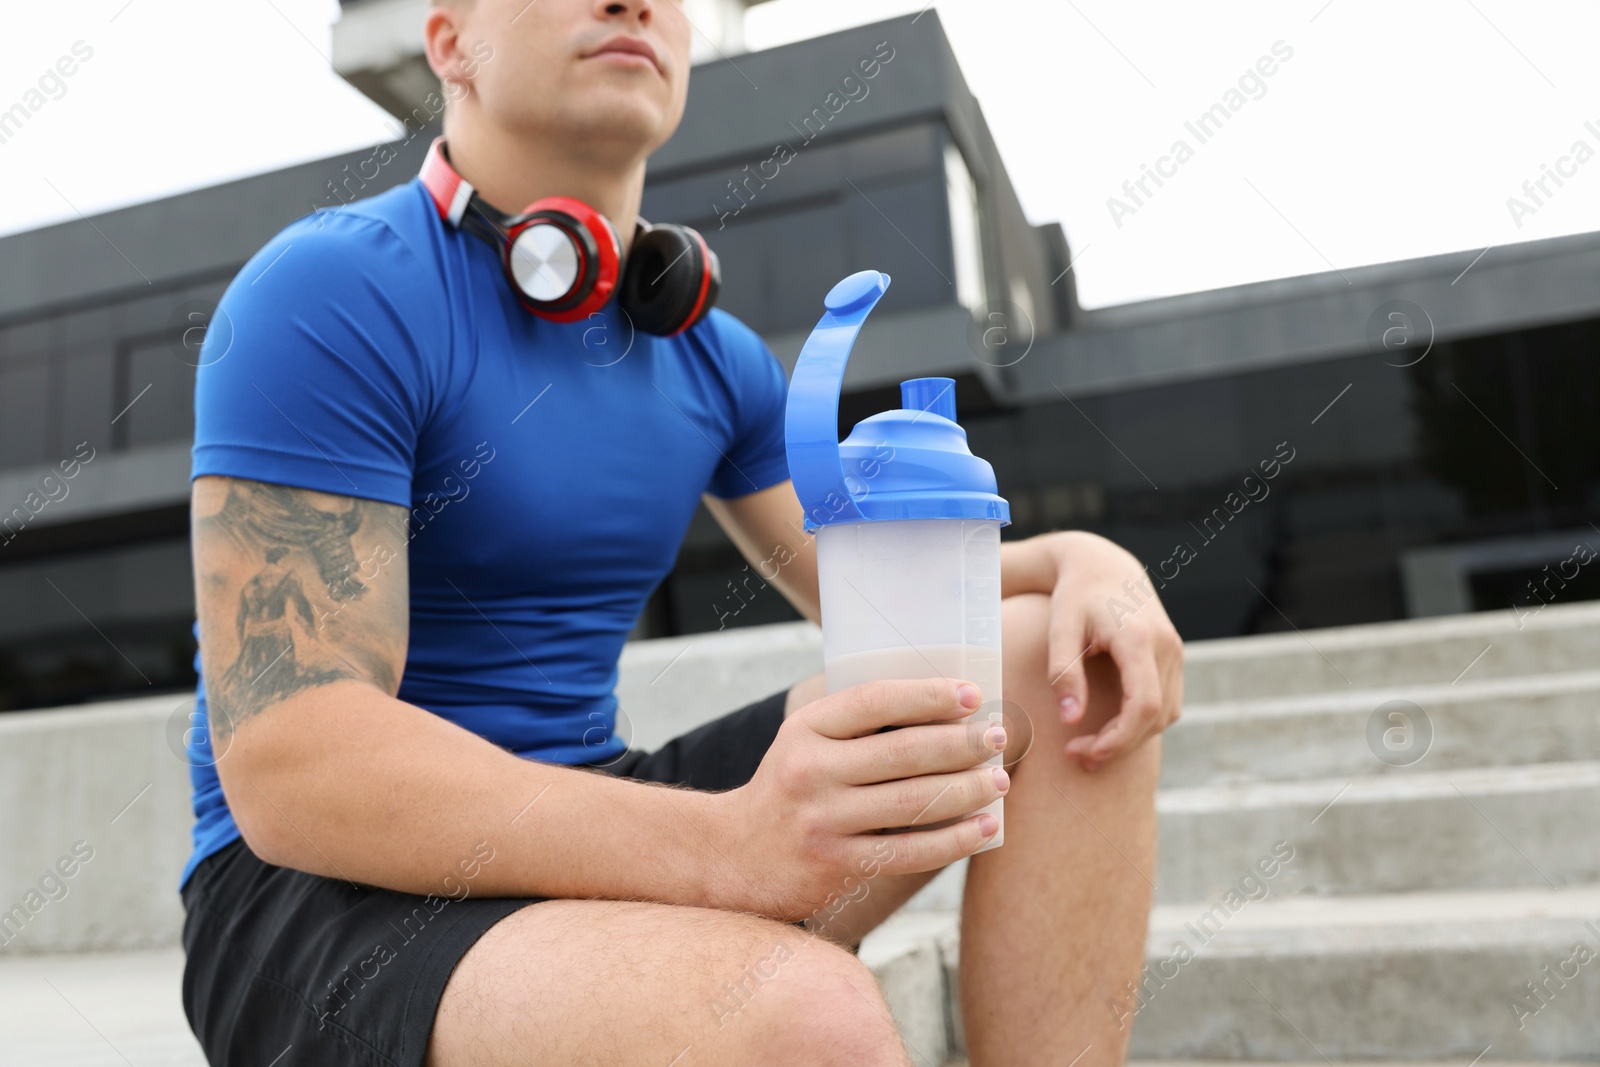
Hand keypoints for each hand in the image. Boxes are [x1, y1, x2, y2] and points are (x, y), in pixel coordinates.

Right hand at [707, 677, 1008, 920]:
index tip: (972, 694)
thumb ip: (857, 726)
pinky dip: (954, 840)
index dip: (928, 695)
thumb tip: (945, 710)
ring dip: (966, 790)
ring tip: (1000, 780)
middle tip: (999, 736)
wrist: (733, 857)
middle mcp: (811, 771)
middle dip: (961, 743)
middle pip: (902, 752)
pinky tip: (984, 828)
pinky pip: (909, 851)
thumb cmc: (791, 789)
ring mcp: (822, 820)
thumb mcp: (806, 742)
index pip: (874, 701)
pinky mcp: (836, 865)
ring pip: (912, 802)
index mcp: (806, 729)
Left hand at [1043, 531, 1183, 771]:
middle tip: (1078, 756)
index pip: (1143, 704)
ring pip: (1166, 714)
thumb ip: (1064, 673)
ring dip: (1132, 738)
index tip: (1086, 753)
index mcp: (1140, 638)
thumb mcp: (1061, 630)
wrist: (1103, 565)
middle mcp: (1167, 646)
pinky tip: (1111, 729)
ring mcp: (1176, 652)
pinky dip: (1142, 723)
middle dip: (1119, 744)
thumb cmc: (1076, 597)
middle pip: (1156, 715)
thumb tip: (1071, 720)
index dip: (1119, 738)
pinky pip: (1167, 703)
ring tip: (1091, 748)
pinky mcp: (1174, 657)